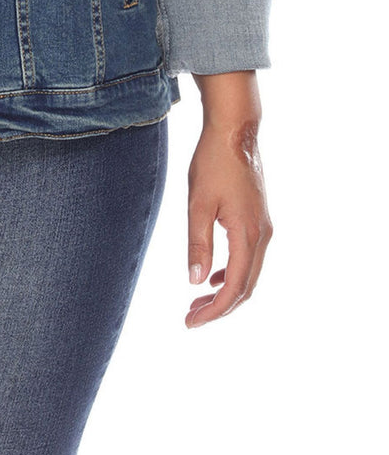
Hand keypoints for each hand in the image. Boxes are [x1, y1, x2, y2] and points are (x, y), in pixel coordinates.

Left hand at [185, 114, 272, 327]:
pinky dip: (232, 273)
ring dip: (226, 291)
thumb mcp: (197, 203)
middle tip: (190, 318)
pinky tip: (213, 276)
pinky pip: (249, 257)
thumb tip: (195, 282)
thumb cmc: (213, 163)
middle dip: (219, 307)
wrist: (235, 132)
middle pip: (245, 287)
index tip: (190, 322)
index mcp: (247, 235)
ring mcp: (264, 228)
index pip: (234, 287)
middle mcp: (262, 236)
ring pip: (249, 274)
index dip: (214, 310)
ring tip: (197, 302)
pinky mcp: (259, 219)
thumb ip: (198, 243)